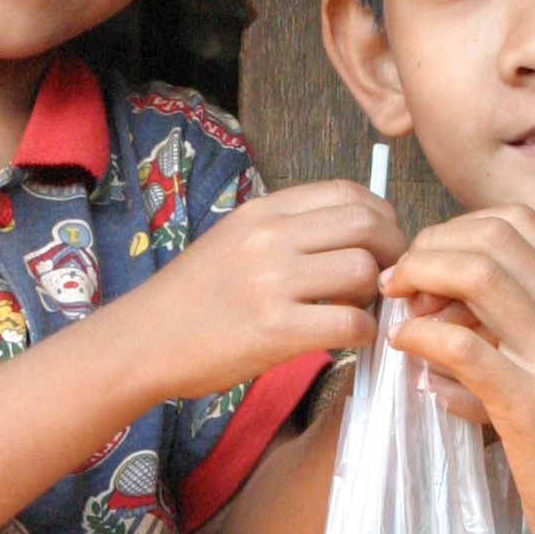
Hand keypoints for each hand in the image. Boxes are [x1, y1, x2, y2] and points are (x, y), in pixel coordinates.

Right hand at [137, 182, 405, 401]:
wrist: (141, 340)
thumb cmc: (190, 299)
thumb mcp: (234, 241)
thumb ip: (287, 232)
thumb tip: (351, 236)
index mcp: (262, 212)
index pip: (347, 193)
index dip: (381, 216)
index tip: (383, 242)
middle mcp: (269, 238)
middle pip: (366, 224)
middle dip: (393, 251)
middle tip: (387, 277)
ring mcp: (272, 282)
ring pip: (363, 270)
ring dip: (376, 293)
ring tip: (359, 307)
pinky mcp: (275, 329)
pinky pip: (350, 322)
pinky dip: (364, 332)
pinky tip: (350, 337)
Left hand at [382, 206, 534, 533]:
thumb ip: (519, 330)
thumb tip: (442, 306)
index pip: (518, 223)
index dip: (457, 230)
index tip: (425, 263)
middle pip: (492, 237)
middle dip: (430, 247)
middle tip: (399, 283)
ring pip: (478, 275)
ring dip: (421, 280)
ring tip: (398, 309)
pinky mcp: (533, 403)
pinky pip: (462, 344)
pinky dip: (421, 335)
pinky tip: (405, 348)